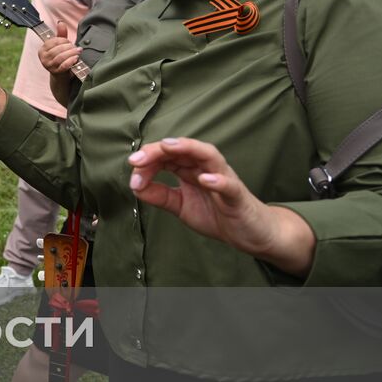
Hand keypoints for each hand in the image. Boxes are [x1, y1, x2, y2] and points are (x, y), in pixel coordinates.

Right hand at [38, 20, 81, 76]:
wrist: (61, 76)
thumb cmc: (61, 59)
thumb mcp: (60, 46)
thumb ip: (60, 35)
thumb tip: (60, 22)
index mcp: (42, 50)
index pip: (53, 41)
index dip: (63, 40)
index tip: (69, 43)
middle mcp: (43, 58)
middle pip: (58, 49)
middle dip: (69, 47)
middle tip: (76, 48)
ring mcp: (49, 66)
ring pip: (61, 56)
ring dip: (72, 53)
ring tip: (78, 52)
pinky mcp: (56, 72)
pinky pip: (64, 65)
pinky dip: (71, 61)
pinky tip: (76, 59)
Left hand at [128, 137, 314, 277]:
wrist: (249, 234)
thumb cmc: (217, 214)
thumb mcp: (180, 205)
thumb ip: (159, 195)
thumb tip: (134, 186)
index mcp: (191, 169)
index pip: (167, 156)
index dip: (148, 159)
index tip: (132, 167)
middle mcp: (207, 168)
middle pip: (183, 150)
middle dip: (158, 151)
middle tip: (137, 159)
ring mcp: (224, 179)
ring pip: (208, 156)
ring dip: (187, 149)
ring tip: (167, 147)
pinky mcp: (238, 196)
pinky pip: (229, 185)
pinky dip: (218, 180)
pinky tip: (205, 179)